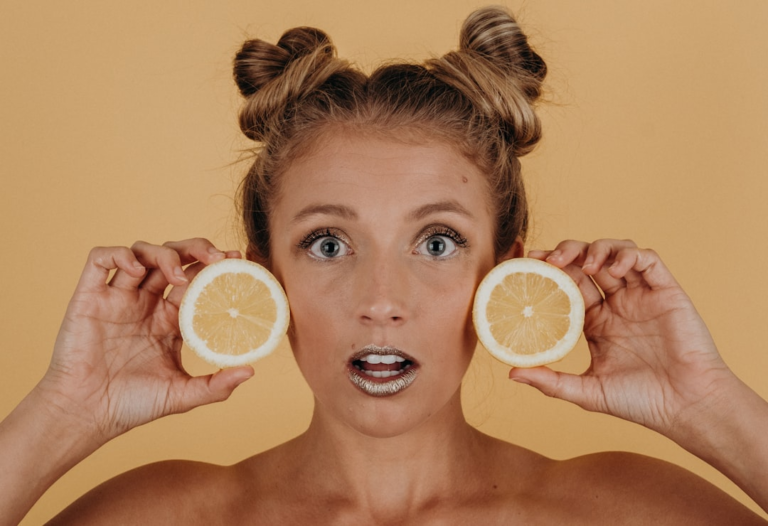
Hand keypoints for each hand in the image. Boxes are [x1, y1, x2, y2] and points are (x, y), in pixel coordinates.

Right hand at [37, 239, 253, 442]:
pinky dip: (118, 254)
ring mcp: (118, 298)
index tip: (237, 261)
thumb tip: (250, 371)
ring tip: (178, 274)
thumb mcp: (182, 396)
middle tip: (216, 257)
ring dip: (164, 253)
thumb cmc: (132, 406)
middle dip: (196, 249)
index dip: (216, 268)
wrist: (87, 415)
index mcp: (169, 320)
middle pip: (173, 258)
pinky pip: (100, 259)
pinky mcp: (89, 297)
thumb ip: (217, 386)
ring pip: (142, 253)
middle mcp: (146, 303)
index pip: (196, 281)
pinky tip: (137, 270)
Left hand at [509, 239, 733, 435]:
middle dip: (567, 253)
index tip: (528, 264)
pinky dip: (627, 256)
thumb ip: (550, 382)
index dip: (549, 270)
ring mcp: (641, 295)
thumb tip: (511, 373)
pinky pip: (647, 260)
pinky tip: (613, 270)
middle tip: (549, 259)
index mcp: (596, 322)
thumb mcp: (587, 392)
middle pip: (587, 262)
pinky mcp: (666, 291)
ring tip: (583, 265)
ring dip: (596, 249)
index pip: (568, 284)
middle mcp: (617, 304)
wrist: (686, 406)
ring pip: (615, 252)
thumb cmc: (640, 402)